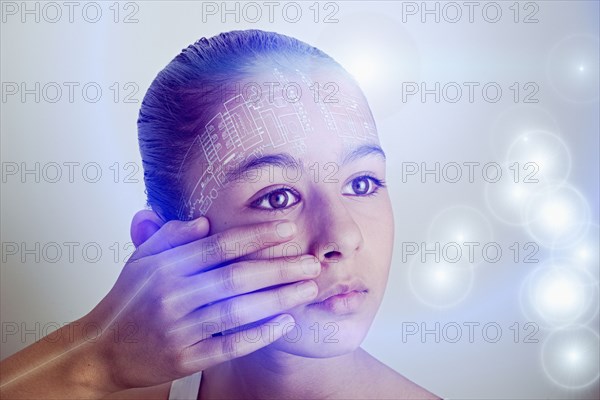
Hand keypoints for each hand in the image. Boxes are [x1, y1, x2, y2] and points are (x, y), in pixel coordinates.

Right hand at [89, 216, 320, 391]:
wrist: (101, 350)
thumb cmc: (127, 300)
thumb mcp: (141, 260)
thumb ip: (171, 236)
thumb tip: (205, 220)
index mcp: (166, 268)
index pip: (219, 246)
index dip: (256, 236)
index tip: (287, 229)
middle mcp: (173, 297)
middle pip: (237, 278)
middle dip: (280, 269)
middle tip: (313, 263)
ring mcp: (180, 330)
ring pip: (238, 312)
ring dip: (278, 300)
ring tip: (308, 290)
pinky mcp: (185, 359)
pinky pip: (229, 346)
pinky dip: (259, 334)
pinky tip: (285, 323)